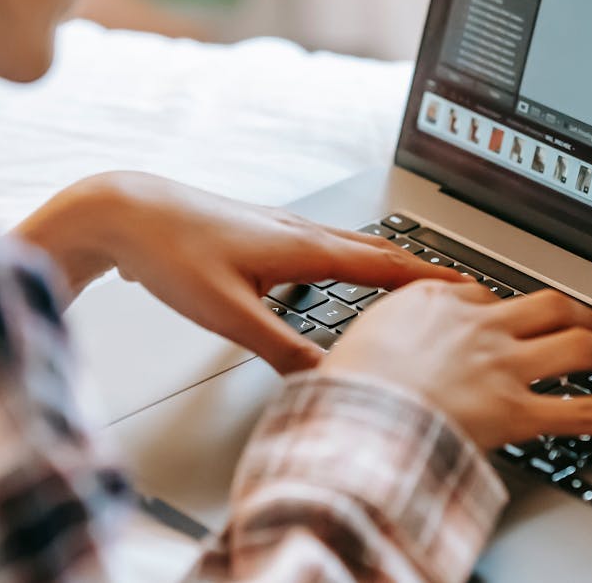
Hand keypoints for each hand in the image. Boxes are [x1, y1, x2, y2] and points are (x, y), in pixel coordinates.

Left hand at [14, 172, 461, 372]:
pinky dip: (351, 261)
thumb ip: (280, 349)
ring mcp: (280, 229)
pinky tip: (338, 275)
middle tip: (456, 290)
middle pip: (377, 251)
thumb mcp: (227, 314)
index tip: (467, 291)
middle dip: (419, 272)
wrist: (123, 211)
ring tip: (412, 285)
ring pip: (349, 246)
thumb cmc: (170, 252)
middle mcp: (299, 232)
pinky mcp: (259, 234)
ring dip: (387, 264)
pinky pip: (324, 247)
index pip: (384, 267)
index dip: (428, 282)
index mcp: (303, 247)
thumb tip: (326, 380)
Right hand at [323, 280, 591, 448]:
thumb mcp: (356, 339)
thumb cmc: (344, 387)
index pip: (484, 297)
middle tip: (591, 320)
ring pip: (575, 346)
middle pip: (544, 307)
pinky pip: (587, 412)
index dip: (503, 312)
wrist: (351, 415)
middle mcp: (479, 326)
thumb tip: (396, 339)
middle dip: (575, 312)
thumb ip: (389, 331)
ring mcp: (504, 367)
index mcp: (435, 302)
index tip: (509, 320)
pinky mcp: (519, 411)